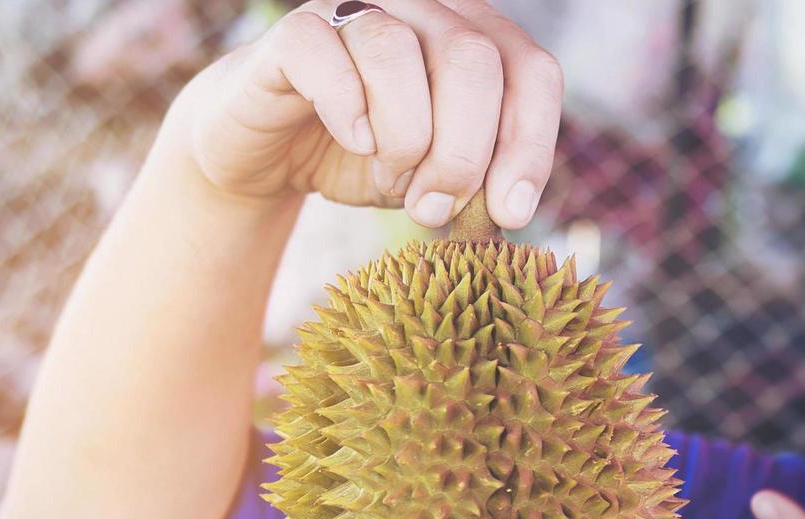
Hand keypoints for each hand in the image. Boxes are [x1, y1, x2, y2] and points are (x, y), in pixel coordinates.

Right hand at [165, 0, 561, 228]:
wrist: (273, 158)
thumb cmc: (370, 161)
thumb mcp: (439, 179)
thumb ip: (479, 182)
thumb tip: (507, 207)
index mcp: (473, 41)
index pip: (531, 71)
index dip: (530, 144)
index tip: (510, 212)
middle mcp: (422, 11)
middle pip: (472, 59)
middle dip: (464, 151)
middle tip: (438, 206)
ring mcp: (355, 13)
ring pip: (397, 51)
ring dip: (405, 137)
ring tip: (394, 180)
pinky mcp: (294, 34)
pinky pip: (323, 49)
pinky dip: (347, 108)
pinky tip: (356, 143)